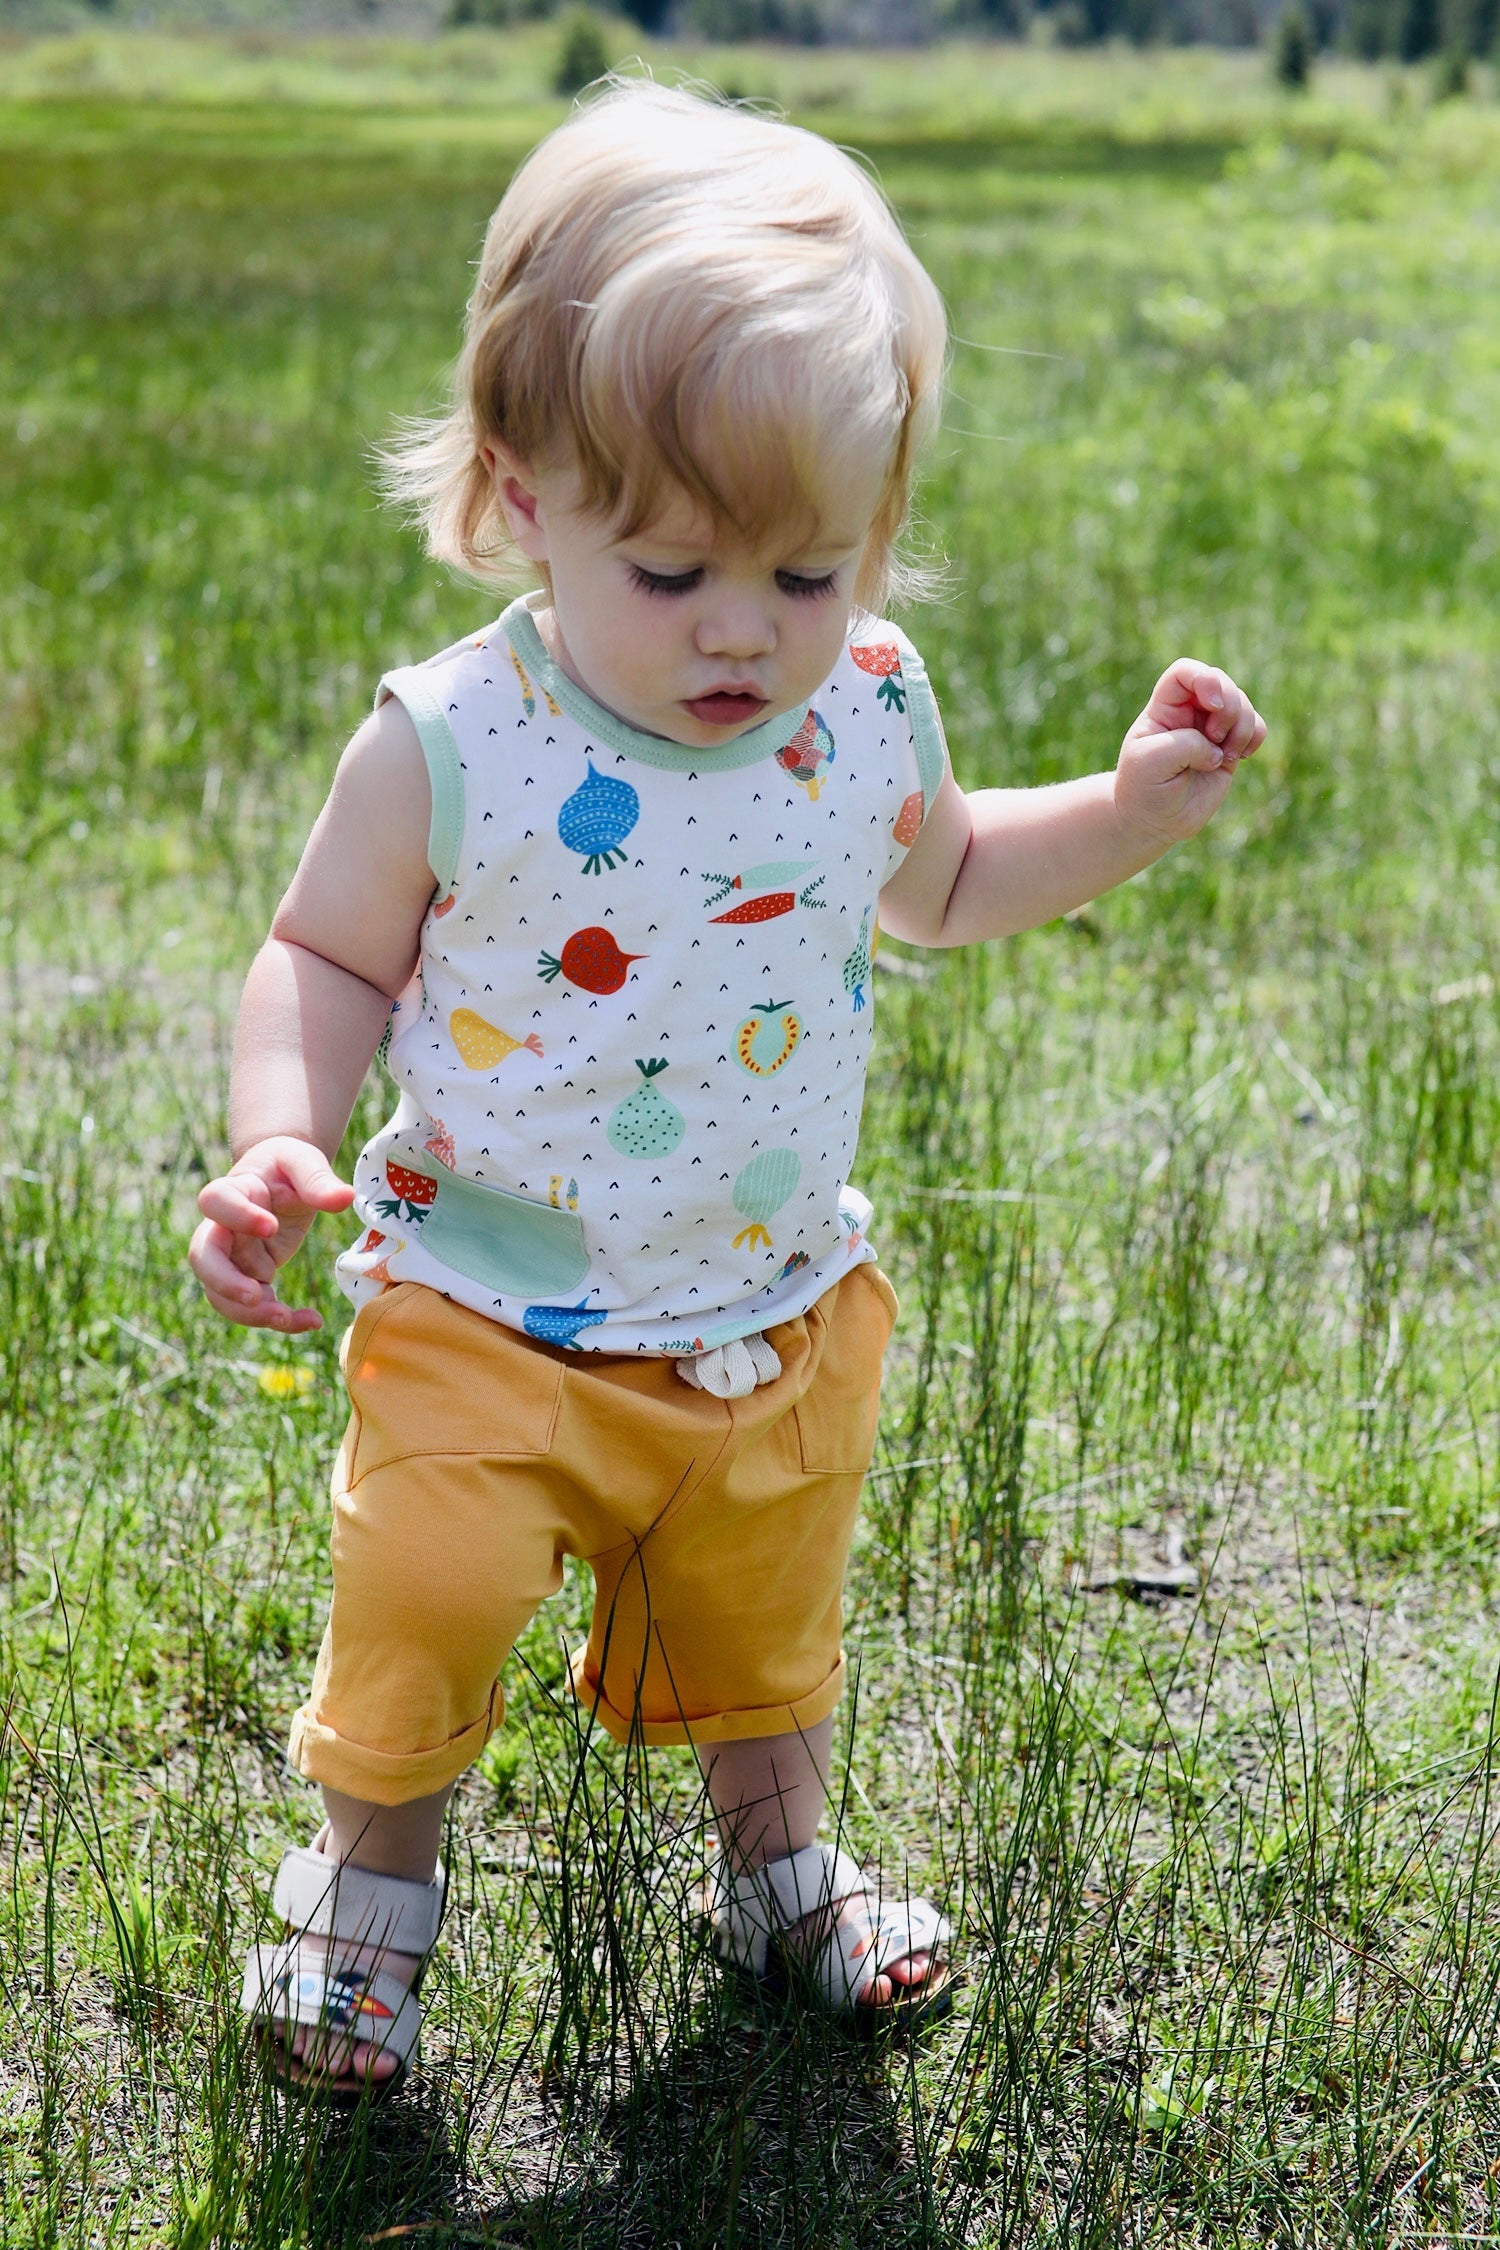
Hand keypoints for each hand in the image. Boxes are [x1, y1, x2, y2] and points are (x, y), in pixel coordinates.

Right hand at [189, 1135, 354, 1331]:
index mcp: (234, 1189)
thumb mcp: (304, 1161)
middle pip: (202, 1257)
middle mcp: (222, 1227)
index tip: (271, 1227)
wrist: (280, 1180)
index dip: (236, 1216)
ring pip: (220, 1292)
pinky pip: (252, 1306)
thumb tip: (345, 1198)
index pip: (215, 1201)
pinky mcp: (249, 1277)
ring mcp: (232, 1256)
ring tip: (286, 1317)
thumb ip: (318, 1179)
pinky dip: (279, 1319)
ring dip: (249, 1313)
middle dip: (224, 1282)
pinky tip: (311, 1320)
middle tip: (255, 1296)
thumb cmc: (287, 1166)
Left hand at [1115, 660, 1266, 847]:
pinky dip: (1255, 737)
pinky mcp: (1229, 748)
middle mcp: (1189, 712)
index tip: (1213, 705)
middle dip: (1230, 707)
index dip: (1205, 680)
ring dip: (1242, 728)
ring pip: (1242, 705)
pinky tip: (1238, 757)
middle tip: (1216, 738)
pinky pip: (1256, 727)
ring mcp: (1211, 728)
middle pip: (1221, 682)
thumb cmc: (1143, 788)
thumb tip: (1217, 751)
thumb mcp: (1151, 762)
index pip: (1185, 672)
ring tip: (1225, 757)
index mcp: (1164, 708)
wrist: (1153, 822)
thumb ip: (1186, 745)